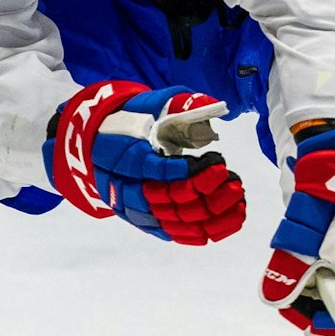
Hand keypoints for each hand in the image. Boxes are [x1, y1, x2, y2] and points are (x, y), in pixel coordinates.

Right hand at [45, 81, 246, 244]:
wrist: (96, 147)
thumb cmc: (129, 124)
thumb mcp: (149, 104)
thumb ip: (178, 101)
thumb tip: (211, 103)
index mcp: (128, 158)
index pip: (159, 171)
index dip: (191, 171)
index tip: (218, 161)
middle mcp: (129, 188)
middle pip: (171, 199)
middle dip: (208, 192)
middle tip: (233, 181)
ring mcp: (135, 209)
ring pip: (175, 221)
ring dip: (211, 215)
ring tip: (238, 202)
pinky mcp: (143, 222)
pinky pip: (171, 234)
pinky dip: (199, 233)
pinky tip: (224, 225)